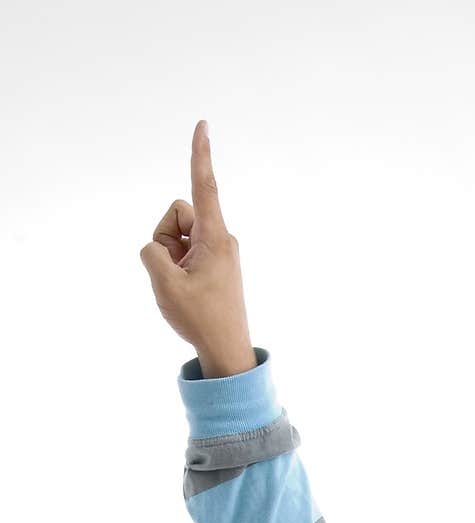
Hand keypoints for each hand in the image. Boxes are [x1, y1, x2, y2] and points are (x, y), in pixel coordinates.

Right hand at [139, 120, 253, 364]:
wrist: (227, 351)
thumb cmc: (201, 320)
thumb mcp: (164, 284)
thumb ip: (152, 253)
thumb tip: (158, 248)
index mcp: (215, 237)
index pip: (204, 186)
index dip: (199, 154)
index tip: (202, 124)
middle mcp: (220, 238)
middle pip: (177, 214)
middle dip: (165, 237)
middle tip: (174, 274)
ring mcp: (218, 252)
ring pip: (177, 236)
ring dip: (170, 257)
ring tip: (182, 285)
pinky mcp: (214, 264)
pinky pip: (184, 253)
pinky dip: (177, 268)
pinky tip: (186, 291)